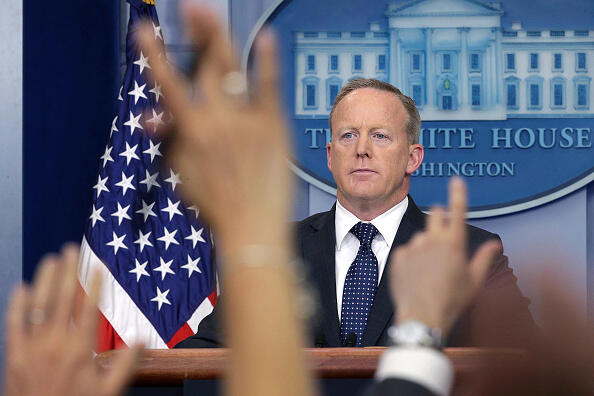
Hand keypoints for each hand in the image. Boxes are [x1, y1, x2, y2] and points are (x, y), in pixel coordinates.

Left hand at [4, 244, 139, 395]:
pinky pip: (14, 324)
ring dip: (44, 280)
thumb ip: (126, 365)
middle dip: (66, 272)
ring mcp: (32, 348)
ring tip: (50, 260)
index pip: (88, 309)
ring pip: (38, 306)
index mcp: (79, 350)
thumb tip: (141, 340)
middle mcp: (55, 344)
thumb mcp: (108, 392)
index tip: (97, 266)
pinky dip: (17, 305)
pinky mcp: (14, 356)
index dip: (94, 285)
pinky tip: (21, 288)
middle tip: (70, 249)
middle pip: (62, 299)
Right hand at [137, 7, 291, 250]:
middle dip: (197, 31)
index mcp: (190, 132)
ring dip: (221, 38)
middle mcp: (217, 121)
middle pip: (204, 65)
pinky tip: (266, 38)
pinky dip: (267, 61)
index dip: (153, 54)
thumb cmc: (216, 206)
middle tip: (193, 8)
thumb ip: (169, 139)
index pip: (167, 83)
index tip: (144, 30)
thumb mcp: (182, 174)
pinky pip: (270, 87)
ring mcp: (248, 121)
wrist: (253, 230)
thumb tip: (149, 115)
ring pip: (233, 69)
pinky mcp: (274, 127)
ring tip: (212, 16)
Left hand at [390, 178, 500, 333]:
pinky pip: (407, 251)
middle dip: (439, 217)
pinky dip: (411, 259)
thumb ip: (484, 258)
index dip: (458, 193)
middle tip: (442, 237)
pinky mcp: (398, 255)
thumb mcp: (473, 281)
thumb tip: (495, 244)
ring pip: (420, 236)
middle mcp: (433, 239)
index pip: (458, 210)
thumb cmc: (452, 300)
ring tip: (429, 272)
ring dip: (425, 246)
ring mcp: (414, 246)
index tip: (457, 180)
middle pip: (435, 214)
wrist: (422, 315)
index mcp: (454, 243)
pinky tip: (416, 276)